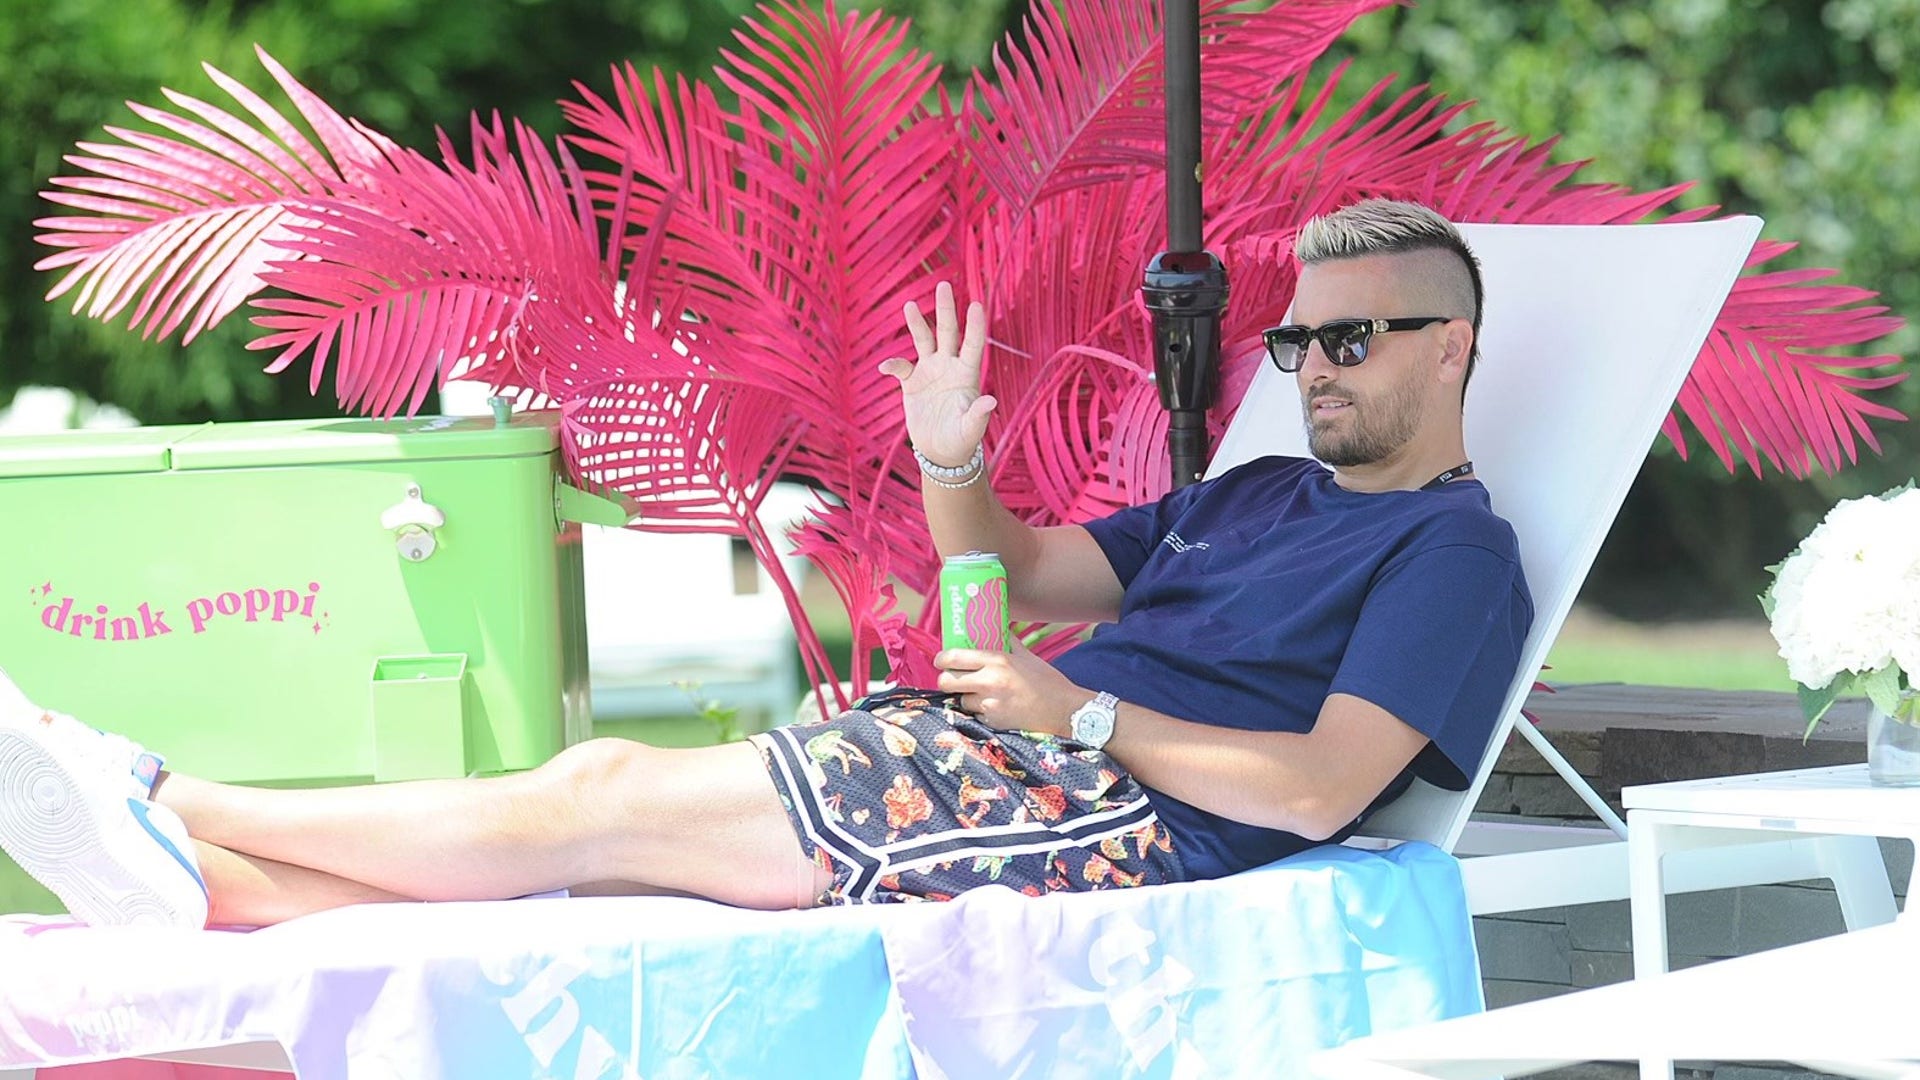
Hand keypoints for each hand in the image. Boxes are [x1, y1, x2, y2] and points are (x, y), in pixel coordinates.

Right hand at [878, 280, 996, 466]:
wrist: (940, 452)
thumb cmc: (962, 440)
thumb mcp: (971, 429)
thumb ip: (979, 414)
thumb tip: (990, 400)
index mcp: (967, 374)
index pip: (973, 344)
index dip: (974, 325)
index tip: (975, 303)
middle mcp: (949, 366)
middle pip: (948, 332)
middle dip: (945, 310)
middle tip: (943, 285)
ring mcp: (930, 372)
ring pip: (923, 341)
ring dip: (918, 324)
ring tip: (910, 305)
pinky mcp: (912, 383)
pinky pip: (901, 367)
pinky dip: (893, 365)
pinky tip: (886, 367)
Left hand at [935, 638, 1085, 735]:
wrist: (1065, 712)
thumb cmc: (1048, 682)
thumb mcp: (1028, 657)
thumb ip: (1010, 642)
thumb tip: (999, 627)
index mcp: (998, 660)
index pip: (955, 657)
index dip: (942, 659)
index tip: (941, 660)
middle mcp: (990, 681)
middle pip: (947, 681)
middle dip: (947, 680)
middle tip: (954, 679)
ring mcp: (990, 704)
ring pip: (962, 700)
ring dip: (968, 698)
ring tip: (984, 695)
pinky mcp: (994, 722)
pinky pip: (976, 715)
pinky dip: (982, 712)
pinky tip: (997, 708)